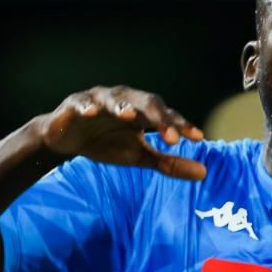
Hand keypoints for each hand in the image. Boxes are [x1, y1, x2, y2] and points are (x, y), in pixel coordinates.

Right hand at [39, 85, 205, 179]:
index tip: (198, 138)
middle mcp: (126, 101)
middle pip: (147, 103)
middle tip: (171, 136)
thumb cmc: (108, 143)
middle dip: (159, 118)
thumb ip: (169, 163)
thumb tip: (204, 173)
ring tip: (130, 116)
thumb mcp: (140, 156)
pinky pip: (81, 103)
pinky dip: (86, 106)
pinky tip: (90, 113)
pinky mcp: (76, 104)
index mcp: (144, 112)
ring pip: (115, 99)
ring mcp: (100, 100)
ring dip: (123, 106)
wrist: (68, 139)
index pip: (167, 116)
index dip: (181, 125)